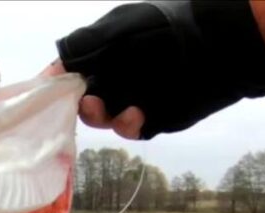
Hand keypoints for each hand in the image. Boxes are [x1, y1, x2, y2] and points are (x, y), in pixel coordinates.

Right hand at [52, 0, 264, 140]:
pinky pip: (131, 129)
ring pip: (105, 120)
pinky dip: (129, 125)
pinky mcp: (154, 118)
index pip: (70, 76)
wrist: (217, 47)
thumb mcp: (112, 32)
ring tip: (117, 109)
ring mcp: (134, 98)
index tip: (48, 100)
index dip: (58, 90)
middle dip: (82, 107)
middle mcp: (116, 77)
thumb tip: (48, 74)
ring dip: (105, 117)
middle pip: (84, 102)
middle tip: (89, 104)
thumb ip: (78, 49)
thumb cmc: (162, 30)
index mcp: (103, 53)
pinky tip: (137, 114)